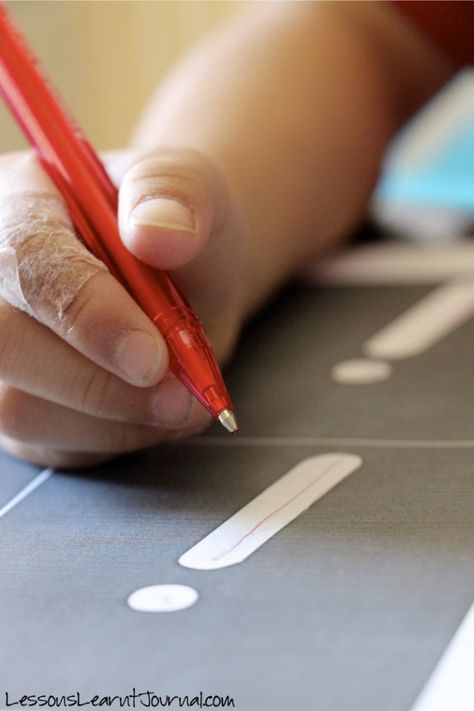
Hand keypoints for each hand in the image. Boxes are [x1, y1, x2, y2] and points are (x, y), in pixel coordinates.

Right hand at [0, 148, 247, 467]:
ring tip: (182, 401)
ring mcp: (3, 349)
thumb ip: (177, 195)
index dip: (87, 315)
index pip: (29, 259)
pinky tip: (153, 413)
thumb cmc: (179, 229)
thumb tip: (156, 231)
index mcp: (22, 205)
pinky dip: (112, 437)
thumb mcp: (194, 190)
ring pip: (19, 409)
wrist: (188, 276)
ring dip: (113, 419)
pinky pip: (49, 443)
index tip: (151, 356)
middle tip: (179, 395)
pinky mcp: (21, 399)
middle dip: (98, 383)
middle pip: (6, 345)